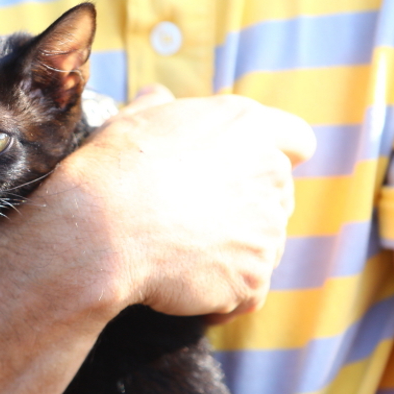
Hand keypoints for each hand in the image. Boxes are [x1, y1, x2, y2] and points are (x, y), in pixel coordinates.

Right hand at [8, 89, 314, 320]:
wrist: (97, 234)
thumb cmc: (109, 173)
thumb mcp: (129, 123)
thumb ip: (158, 109)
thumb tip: (158, 97)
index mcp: (246, 125)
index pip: (296, 140)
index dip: (273, 159)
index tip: (245, 175)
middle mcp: (270, 172)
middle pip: (279, 198)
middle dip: (246, 211)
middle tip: (193, 223)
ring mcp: (267, 229)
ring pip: (263, 247)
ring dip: (232, 254)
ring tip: (179, 258)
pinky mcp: (254, 277)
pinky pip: (247, 291)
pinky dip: (221, 296)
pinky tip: (182, 289)